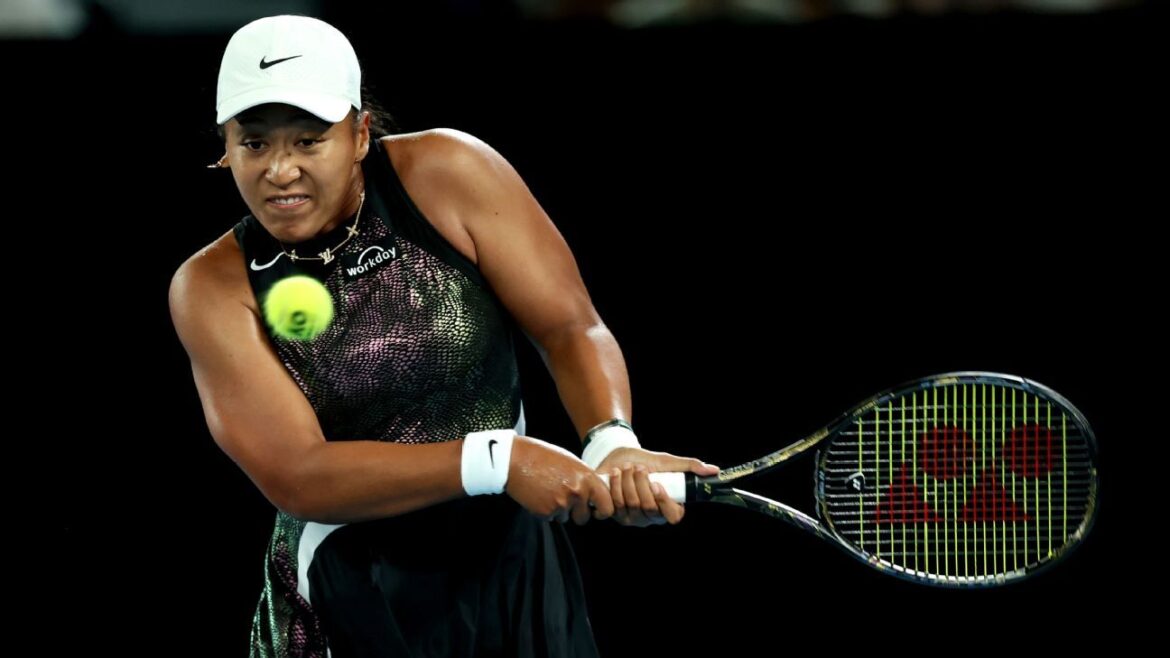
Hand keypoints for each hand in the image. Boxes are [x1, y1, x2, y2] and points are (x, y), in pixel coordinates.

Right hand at [506, 435, 614, 524]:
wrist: (516, 460)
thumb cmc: (543, 457)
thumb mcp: (572, 463)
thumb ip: (585, 480)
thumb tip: (596, 495)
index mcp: (587, 478)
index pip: (607, 506)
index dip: (602, 510)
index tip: (596, 510)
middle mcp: (577, 492)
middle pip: (584, 518)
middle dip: (576, 514)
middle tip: (565, 501)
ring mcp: (561, 503)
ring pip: (565, 518)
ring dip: (559, 510)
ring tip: (548, 491)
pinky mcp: (546, 512)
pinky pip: (550, 517)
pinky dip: (545, 510)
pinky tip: (539, 494)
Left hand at [597, 447, 719, 526]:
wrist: (616, 456)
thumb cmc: (645, 461)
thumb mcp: (667, 462)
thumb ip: (689, 466)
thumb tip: (714, 470)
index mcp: (667, 507)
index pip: (673, 516)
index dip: (664, 502)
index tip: (657, 484)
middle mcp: (650, 516)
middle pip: (648, 507)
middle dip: (641, 483)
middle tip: (639, 468)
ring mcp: (630, 518)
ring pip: (629, 504)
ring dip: (626, 480)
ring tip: (625, 468)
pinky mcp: (612, 514)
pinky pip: (611, 505)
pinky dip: (612, 485)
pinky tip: (613, 475)